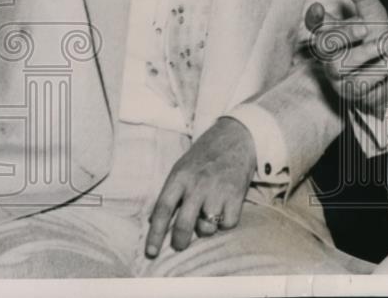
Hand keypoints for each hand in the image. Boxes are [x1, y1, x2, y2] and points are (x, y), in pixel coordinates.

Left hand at [144, 117, 255, 257]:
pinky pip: (228, 224)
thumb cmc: (205, 155)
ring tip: (208, 216)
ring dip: (206, 228)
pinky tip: (224, 210)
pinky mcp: (236, 194)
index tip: (151, 252)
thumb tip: (155, 221)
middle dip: (179, 242)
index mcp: (180, 177)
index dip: (155, 234)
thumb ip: (172, 191)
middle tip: (180, 244)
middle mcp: (198, 185)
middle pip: (183, 225)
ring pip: (207, 228)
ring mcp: (218, 190)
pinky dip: (225, 222)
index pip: (162, 210)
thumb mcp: (182, 167)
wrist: (235, 136)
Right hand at [304, 0, 387, 117]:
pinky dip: (378, 70)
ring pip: (339, 65)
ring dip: (364, 53)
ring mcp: (337, 74)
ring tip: (386, 45)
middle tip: (364, 29)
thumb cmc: (376, 40)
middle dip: (343, 34)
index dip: (313, 18)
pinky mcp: (350, 92)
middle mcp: (330, 53)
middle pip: (324, 44)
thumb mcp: (374, 16)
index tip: (318, 8)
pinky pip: (358, 83)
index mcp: (332, 31)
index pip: (315, 25)